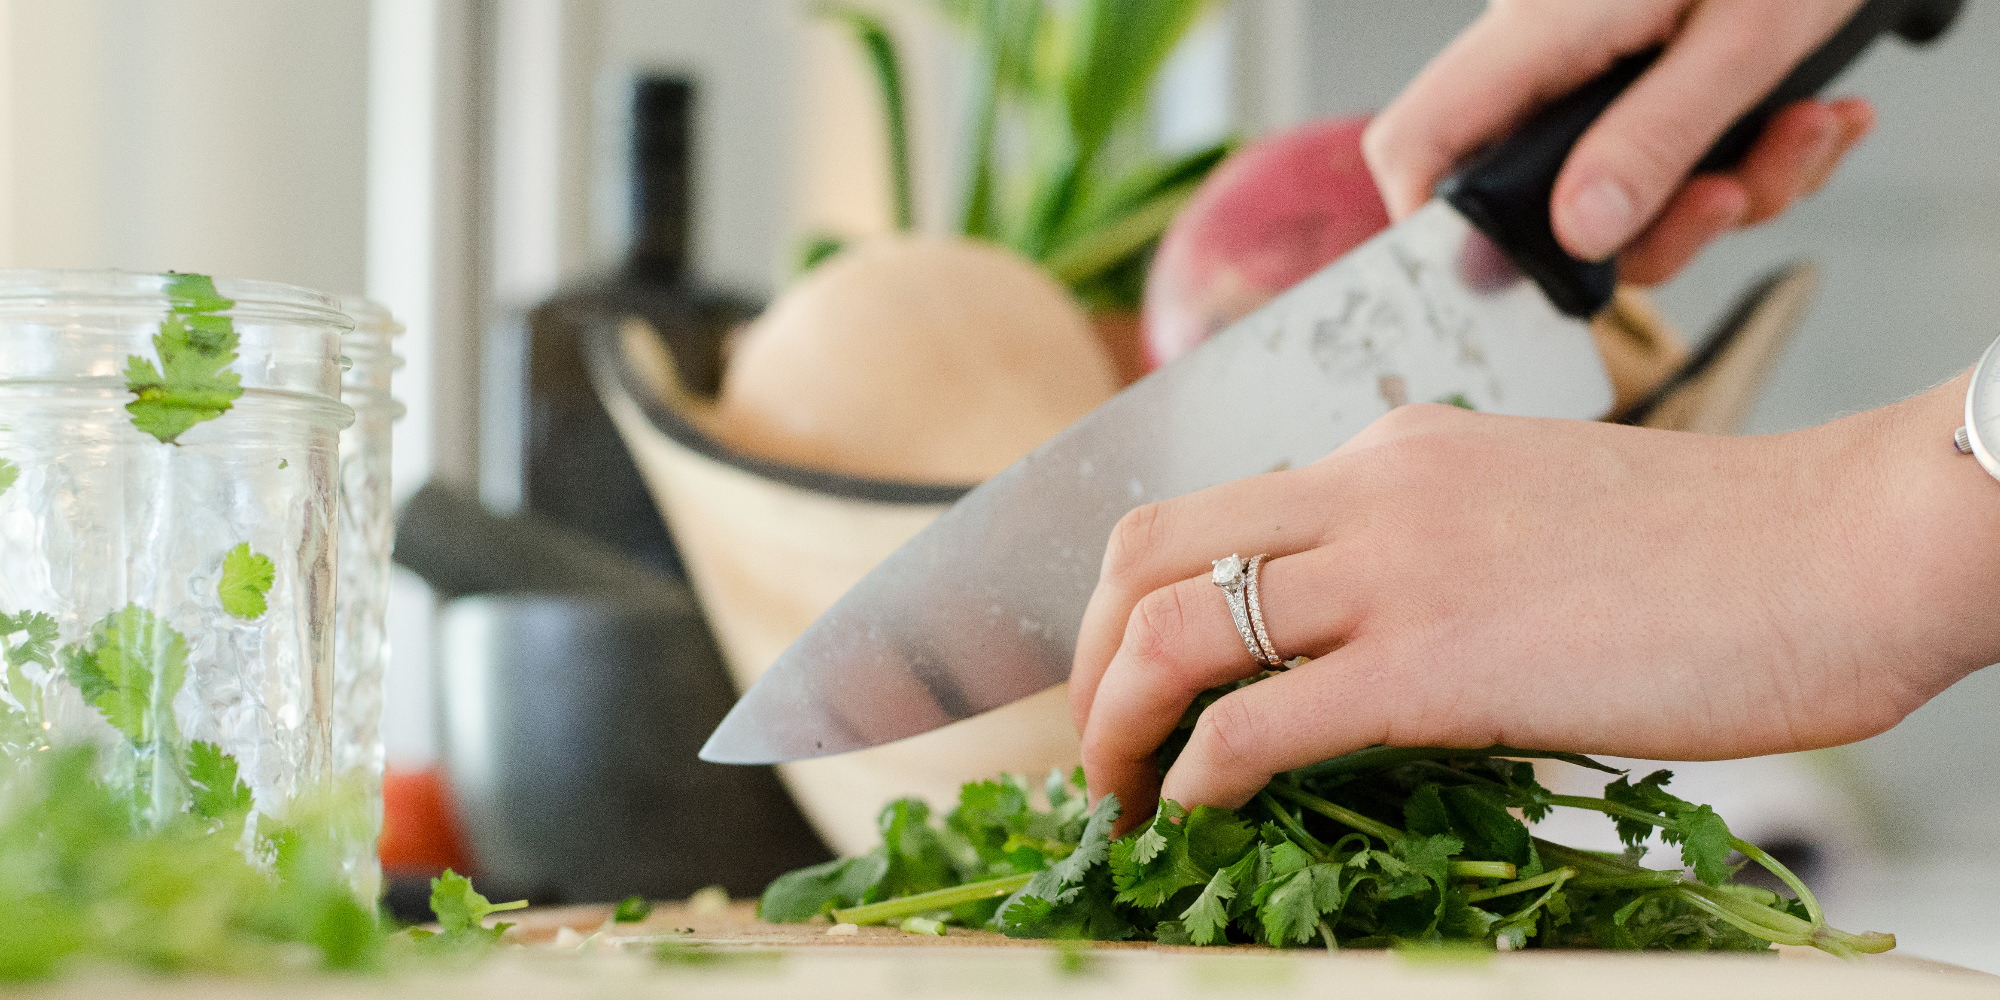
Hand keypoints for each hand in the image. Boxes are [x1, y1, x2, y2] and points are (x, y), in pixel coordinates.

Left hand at [1070, 376, 1999, 819]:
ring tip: (1117, 797)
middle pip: (1145, 551)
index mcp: (1391, 453)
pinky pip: (1258, 722)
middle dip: (1086, 658)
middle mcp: (1368, 489)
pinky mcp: (1437, 664)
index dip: (1130, 602)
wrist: (1845, 545)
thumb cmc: (1716, 551)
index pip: (1205, 512)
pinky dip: (1194, 774)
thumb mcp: (1530, 513)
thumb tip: (1354, 648)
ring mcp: (1395, 570)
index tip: (1129, 681)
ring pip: (1172, 629)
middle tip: (1095, 745)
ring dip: (1113, 725)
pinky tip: (1195, 812)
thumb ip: (1427, 554)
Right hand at [1364, 0, 1875, 283]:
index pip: (1420, 142)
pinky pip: (1678, 162)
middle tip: (1732, 195)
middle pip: (1540, 201)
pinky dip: (1757, 159)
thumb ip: (1657, 135)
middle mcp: (1550, 56)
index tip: (1505, 280)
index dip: (1434, 227)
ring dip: (1733, 191)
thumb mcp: (1744, 35)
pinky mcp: (1650, 76)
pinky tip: (1812, 116)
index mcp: (1538, 30)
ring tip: (1807, 129)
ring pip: (1626, 196)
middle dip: (1657, 229)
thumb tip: (1580, 231)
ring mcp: (1599, 69)